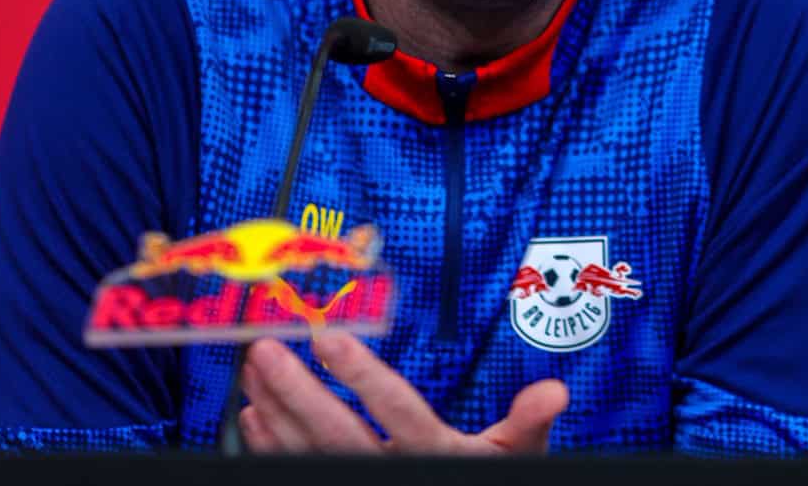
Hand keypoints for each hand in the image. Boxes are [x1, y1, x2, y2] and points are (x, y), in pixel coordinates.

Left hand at [239, 331, 568, 454]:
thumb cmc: (482, 482)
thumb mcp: (514, 457)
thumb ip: (527, 422)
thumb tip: (554, 392)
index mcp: (436, 455)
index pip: (396, 411)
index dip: (362, 376)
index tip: (329, 338)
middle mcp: (394, 473)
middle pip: (337, 434)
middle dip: (297, 390)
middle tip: (266, 349)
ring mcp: (361, 485)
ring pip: (307, 452)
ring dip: (275, 409)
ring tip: (253, 367)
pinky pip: (296, 471)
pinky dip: (270, 445)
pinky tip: (253, 414)